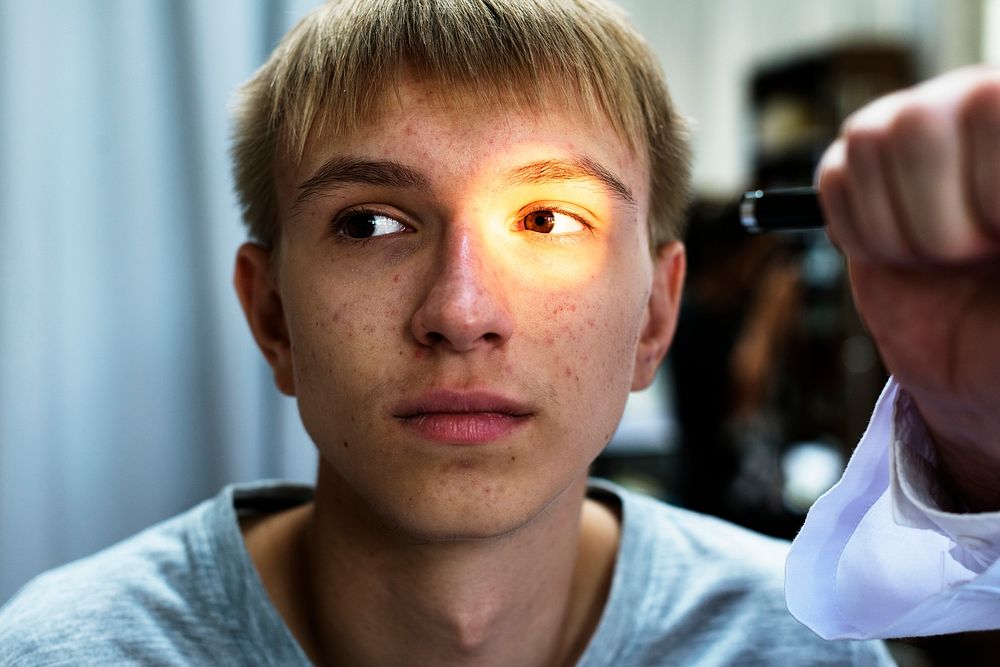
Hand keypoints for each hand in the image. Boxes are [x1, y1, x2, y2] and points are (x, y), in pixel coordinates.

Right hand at [817, 66, 999, 510]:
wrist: (981, 368)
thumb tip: (976, 209)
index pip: (989, 106)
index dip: (988, 188)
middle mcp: (979, 110)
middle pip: (919, 122)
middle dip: (941, 220)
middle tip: (978, 255)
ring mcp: (918, 134)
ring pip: (870, 141)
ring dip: (901, 230)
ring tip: (943, 258)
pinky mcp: (860, 173)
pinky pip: (833, 178)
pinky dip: (861, 235)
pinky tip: (902, 254)